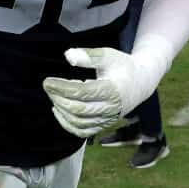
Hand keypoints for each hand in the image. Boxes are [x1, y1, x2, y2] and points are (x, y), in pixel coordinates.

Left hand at [43, 46, 164, 137]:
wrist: (140, 82)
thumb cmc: (121, 66)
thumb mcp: (107, 55)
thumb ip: (88, 56)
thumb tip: (67, 56)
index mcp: (112, 90)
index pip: (82, 92)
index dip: (62, 88)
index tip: (48, 82)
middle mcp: (111, 108)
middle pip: (78, 109)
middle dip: (59, 99)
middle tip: (48, 87)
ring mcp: (108, 119)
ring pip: (79, 123)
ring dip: (61, 111)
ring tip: (53, 96)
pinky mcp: (103, 125)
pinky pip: (83, 131)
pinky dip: (67, 124)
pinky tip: (58, 110)